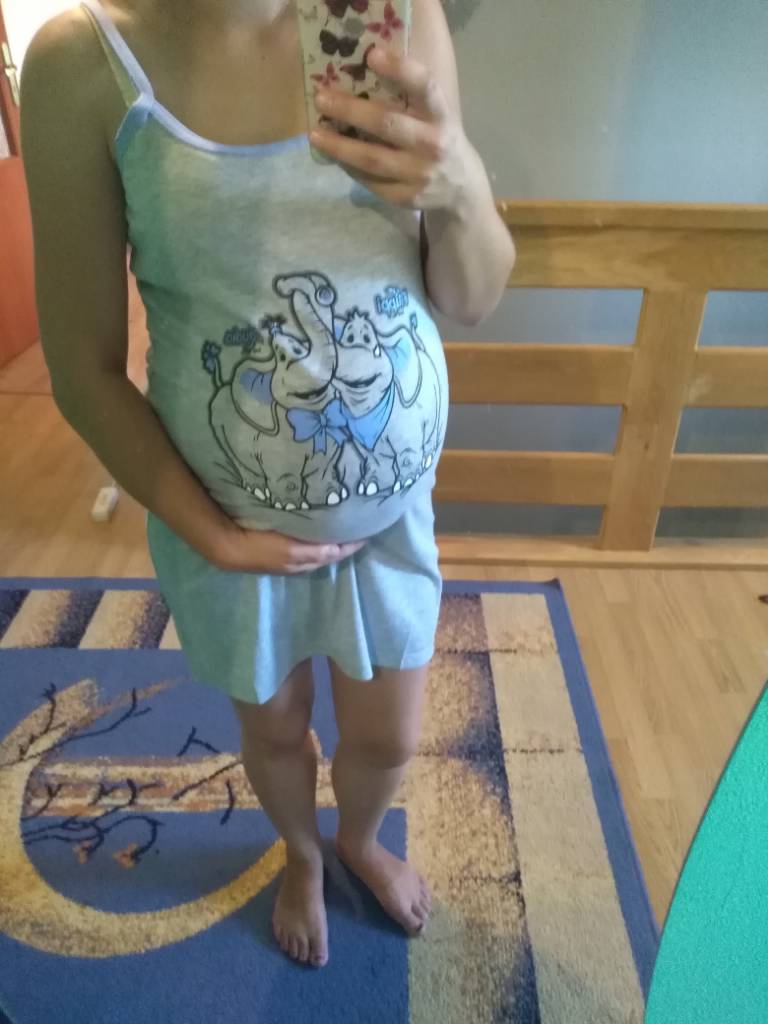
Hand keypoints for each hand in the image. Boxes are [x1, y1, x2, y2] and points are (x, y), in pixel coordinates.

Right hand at [210, 520, 367, 574]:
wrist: (229, 548)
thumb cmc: (261, 547)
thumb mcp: (291, 550)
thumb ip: (315, 551)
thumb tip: (338, 549)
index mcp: (304, 561)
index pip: (335, 553)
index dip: (351, 545)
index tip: (367, 533)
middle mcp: (298, 562)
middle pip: (327, 553)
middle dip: (342, 543)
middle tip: (356, 527)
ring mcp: (287, 558)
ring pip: (315, 550)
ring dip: (328, 541)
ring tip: (340, 527)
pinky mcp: (276, 551)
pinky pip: (302, 546)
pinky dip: (314, 540)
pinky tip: (313, 530)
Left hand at [311, 46, 472, 212]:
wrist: (461, 188)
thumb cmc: (439, 138)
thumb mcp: (435, 115)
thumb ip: (409, 99)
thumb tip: (357, 78)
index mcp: (441, 115)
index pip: (424, 87)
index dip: (400, 69)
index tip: (372, 55)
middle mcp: (433, 144)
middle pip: (387, 124)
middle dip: (350, 110)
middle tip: (321, 99)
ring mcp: (420, 174)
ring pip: (372, 159)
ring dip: (339, 146)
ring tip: (315, 134)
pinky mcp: (407, 197)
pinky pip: (371, 181)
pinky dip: (349, 167)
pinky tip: (335, 156)